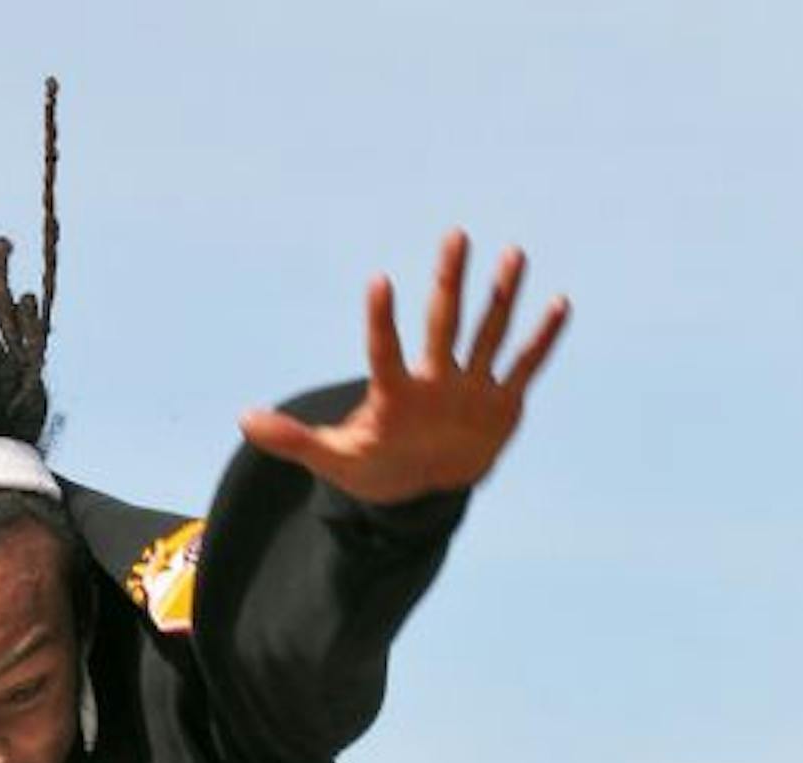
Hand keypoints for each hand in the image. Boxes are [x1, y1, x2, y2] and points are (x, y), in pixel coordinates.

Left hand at [241, 231, 568, 503]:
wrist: (421, 486)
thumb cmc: (376, 467)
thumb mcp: (335, 460)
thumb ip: (294, 440)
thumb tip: (243, 420)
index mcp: (396, 394)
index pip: (384, 352)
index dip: (380, 322)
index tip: (379, 282)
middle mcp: (436, 380)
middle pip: (443, 324)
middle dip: (450, 283)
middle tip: (455, 237)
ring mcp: (471, 388)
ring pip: (487, 334)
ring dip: (501, 299)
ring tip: (513, 255)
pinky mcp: (500, 404)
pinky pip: (525, 366)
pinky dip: (542, 341)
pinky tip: (559, 305)